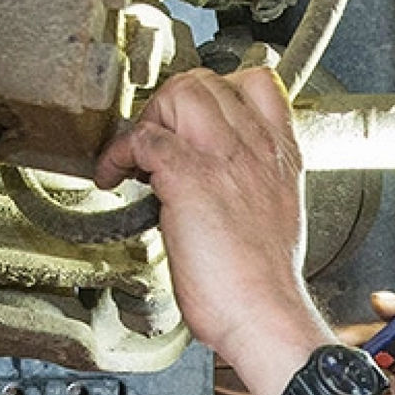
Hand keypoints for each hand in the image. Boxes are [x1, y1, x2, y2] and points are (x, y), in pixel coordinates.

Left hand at [96, 68, 330, 394]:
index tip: (194, 120)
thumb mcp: (276, 216)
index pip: (257, 82)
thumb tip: (220, 178)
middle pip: (207, 82)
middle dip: (171, 104)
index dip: (217, 91)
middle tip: (157, 140)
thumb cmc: (264, 282)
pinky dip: (118, 154)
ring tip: (139, 155)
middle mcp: (256, 149)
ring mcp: (224, 159)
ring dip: (148, 119)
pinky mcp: (190, 179)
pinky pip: (143, 139)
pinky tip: (114, 176)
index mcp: (280, 156)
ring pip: (179, 94)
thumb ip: (253, 184)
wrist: (264, 312)